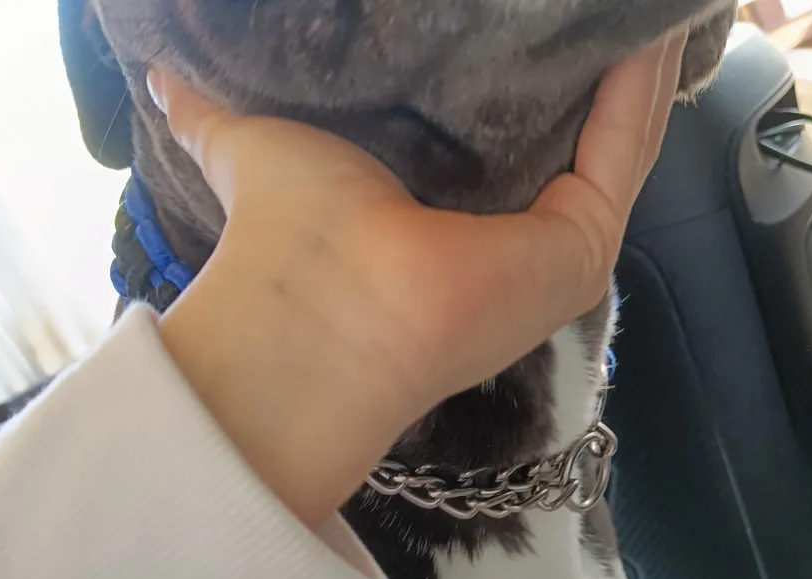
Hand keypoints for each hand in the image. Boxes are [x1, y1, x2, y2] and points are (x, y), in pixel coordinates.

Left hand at [148, 31, 685, 526]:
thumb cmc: (290, 238)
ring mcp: (553, 256)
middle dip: (588, 75)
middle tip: (601, 4)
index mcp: (446, 227)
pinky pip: (622, 155)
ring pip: (611, 149)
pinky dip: (637, 91)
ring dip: (627, 77)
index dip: (526, 86)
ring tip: (635, 2)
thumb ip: (217, 114)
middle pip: (568, 145)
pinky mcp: (581, 252)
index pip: (506, 145)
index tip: (533, 28)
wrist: (320, 314)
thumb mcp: (256, 149)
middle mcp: (507, 247)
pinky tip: (645, 27)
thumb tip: (165, 80)